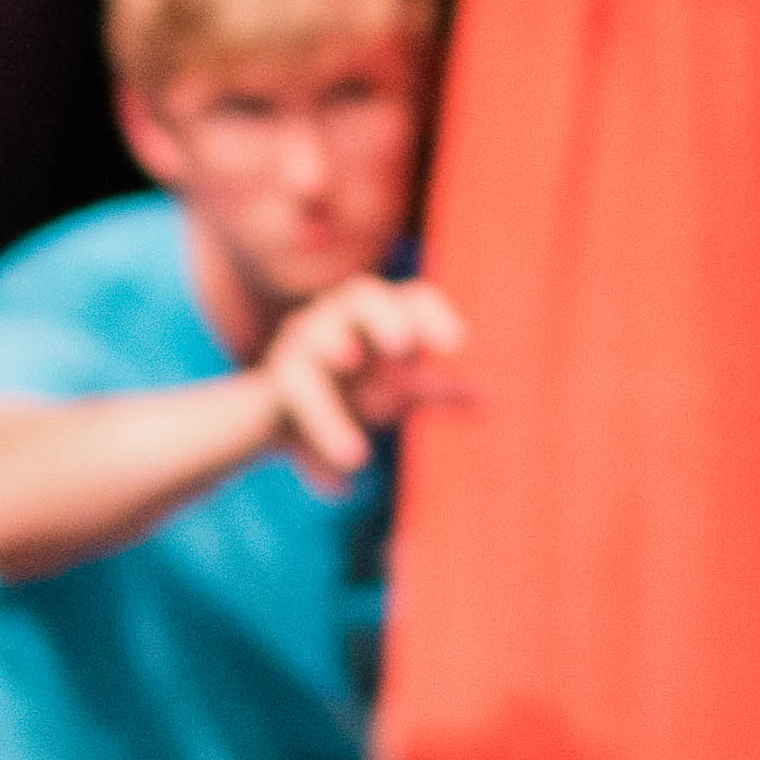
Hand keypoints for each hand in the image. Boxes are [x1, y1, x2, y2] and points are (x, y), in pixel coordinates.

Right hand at [253, 275, 473, 481]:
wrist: (270, 422)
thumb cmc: (343, 395)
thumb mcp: (392, 393)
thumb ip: (435, 389)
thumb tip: (489, 398)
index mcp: (375, 318)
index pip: (410, 299)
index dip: (432, 315)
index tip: (457, 345)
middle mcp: (338, 319)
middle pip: (361, 296)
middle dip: (383, 315)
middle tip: (402, 345)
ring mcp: (300, 344)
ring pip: (315, 335)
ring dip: (333, 345)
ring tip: (350, 362)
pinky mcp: (273, 383)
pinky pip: (296, 391)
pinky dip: (324, 421)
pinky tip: (350, 463)